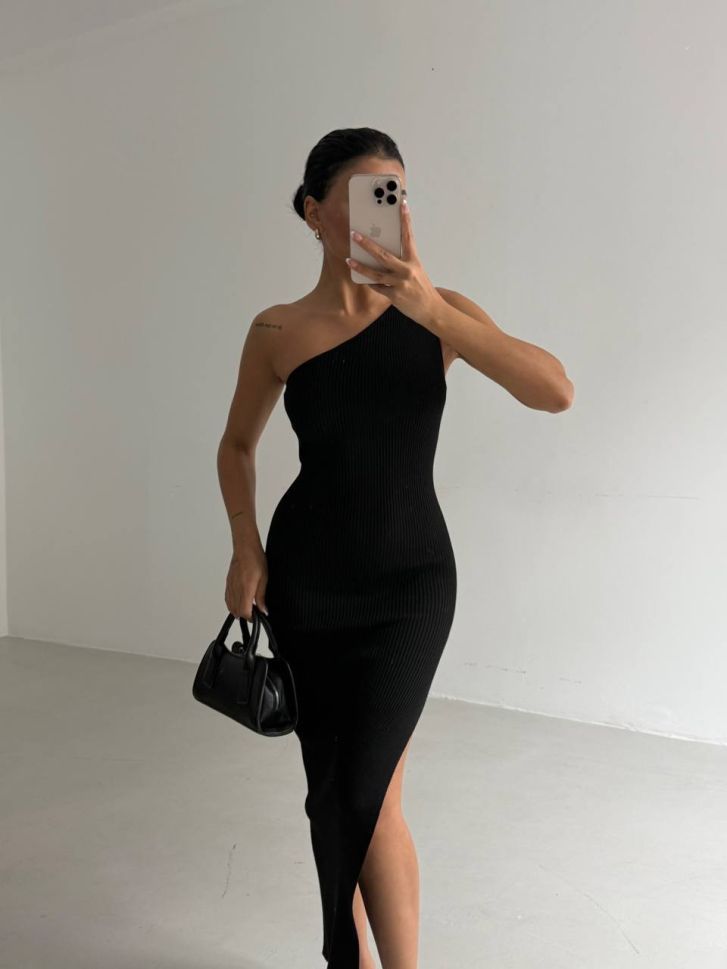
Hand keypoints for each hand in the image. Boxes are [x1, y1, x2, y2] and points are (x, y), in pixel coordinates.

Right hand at [225, 545, 267, 620]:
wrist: (245, 548)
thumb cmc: (256, 559)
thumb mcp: (264, 579)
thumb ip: (261, 596)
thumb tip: (263, 610)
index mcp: (245, 589)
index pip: (244, 611)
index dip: (250, 617)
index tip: (256, 617)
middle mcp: (235, 589)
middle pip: (236, 610)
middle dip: (244, 615)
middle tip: (253, 614)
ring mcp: (230, 586)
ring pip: (230, 605)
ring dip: (237, 611)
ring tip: (247, 609)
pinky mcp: (228, 583)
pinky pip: (227, 598)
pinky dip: (231, 604)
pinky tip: (237, 603)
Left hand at [346, 198, 441, 328]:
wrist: (431, 310)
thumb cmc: (422, 288)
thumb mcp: (416, 271)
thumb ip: (403, 261)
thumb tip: (384, 253)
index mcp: (414, 261)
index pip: (408, 236)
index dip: (405, 220)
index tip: (402, 204)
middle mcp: (407, 270)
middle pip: (383, 255)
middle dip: (367, 244)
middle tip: (354, 234)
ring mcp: (400, 284)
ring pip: (376, 274)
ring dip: (361, 267)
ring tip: (349, 259)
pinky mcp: (395, 296)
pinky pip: (378, 287)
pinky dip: (370, 283)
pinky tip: (362, 279)